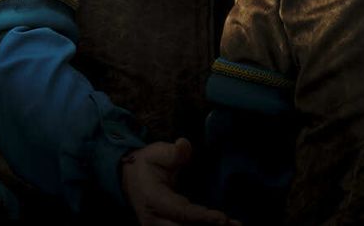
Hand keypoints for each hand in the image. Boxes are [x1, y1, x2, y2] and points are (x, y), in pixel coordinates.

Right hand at [121, 138, 235, 225]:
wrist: (130, 178)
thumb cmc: (147, 164)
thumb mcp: (156, 152)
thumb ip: (172, 152)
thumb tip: (184, 145)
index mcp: (154, 200)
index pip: (181, 212)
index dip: (202, 217)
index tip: (222, 218)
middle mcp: (155, 220)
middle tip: (233, 224)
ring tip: (234, 225)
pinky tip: (222, 225)